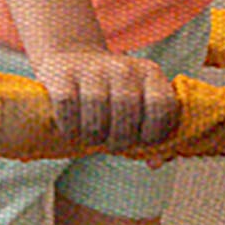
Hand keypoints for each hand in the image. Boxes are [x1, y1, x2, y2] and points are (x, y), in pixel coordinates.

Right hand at [31, 48, 180, 149]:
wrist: (70, 61)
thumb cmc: (110, 94)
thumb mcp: (136, 106)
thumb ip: (152, 135)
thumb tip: (155, 164)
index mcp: (149, 73)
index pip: (162, 107)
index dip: (154, 134)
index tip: (142, 141)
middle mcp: (123, 68)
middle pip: (127, 118)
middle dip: (120, 141)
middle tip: (112, 143)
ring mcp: (92, 70)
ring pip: (97, 119)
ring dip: (94, 139)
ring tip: (92, 138)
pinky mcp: (62, 74)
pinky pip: (68, 109)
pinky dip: (69, 128)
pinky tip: (71, 130)